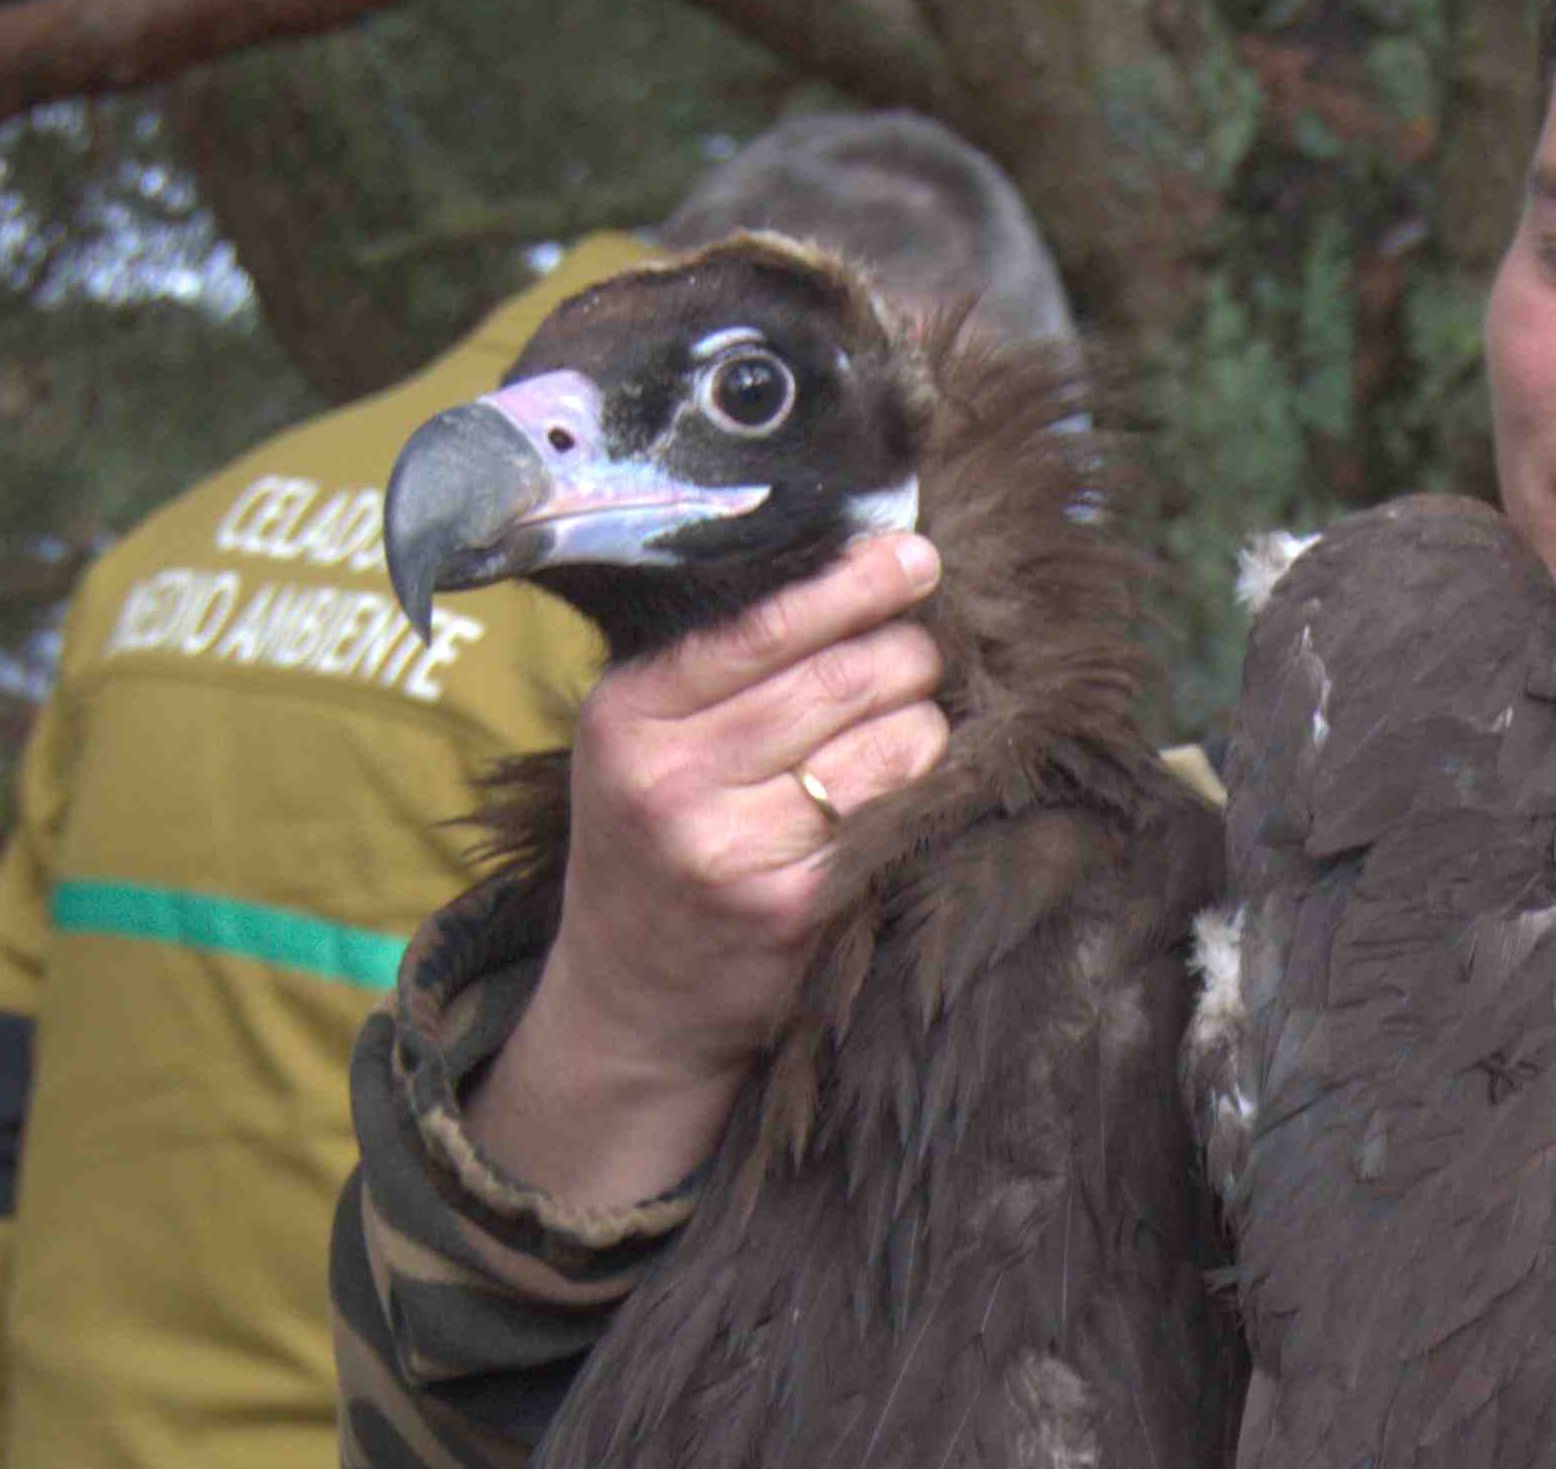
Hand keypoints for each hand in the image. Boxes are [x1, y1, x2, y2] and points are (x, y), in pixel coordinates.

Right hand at [470, 531, 949, 1205]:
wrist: (634, 1000)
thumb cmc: (659, 841)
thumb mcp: (647, 742)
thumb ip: (723, 661)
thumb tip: (856, 563)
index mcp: (629, 712)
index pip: (765, 624)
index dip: (855, 583)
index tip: (916, 556)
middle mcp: (668, 776)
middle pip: (843, 676)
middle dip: (908, 654)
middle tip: (924, 654)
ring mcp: (730, 845)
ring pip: (891, 741)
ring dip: (926, 723)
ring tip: (911, 727)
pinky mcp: (794, 903)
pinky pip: (900, 812)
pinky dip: (926, 788)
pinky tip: (919, 786)